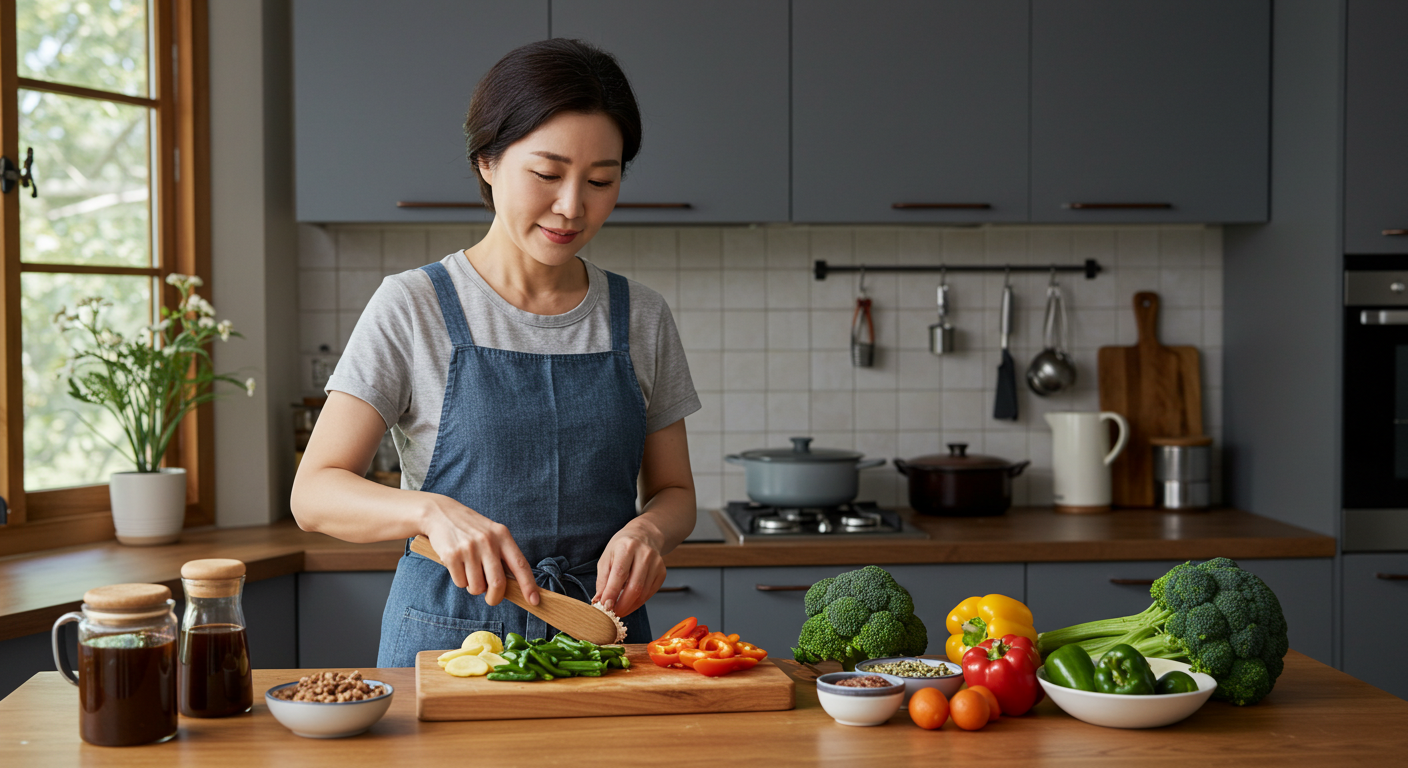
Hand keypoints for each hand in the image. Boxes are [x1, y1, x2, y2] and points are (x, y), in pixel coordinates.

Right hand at [419, 494, 538, 606]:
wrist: (440, 513)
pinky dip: (461, 581)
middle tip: (491, 598)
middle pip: (497, 583)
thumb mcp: (492, 534)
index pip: (520, 564)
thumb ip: (503, 555)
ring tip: (470, 572)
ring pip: (476, 587)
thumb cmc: (471, 529)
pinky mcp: (451, 555)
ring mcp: (469, 548)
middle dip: (495, 597)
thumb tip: (514, 586)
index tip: (534, 600)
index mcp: (502, 535)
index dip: (528, 585)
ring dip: (474, 588)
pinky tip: (458, 566)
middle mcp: (487, 541)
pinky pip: (460, 583)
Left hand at [592, 526, 665, 617]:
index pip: (620, 574)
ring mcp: (656, 563)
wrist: (643, 536)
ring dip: (630, 606)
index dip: (612, 593)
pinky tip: (630, 603)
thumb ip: (603, 580)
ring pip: (643, 593)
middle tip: (612, 613)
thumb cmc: (621, 547)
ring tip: (619, 609)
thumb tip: (599, 601)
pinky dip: (638, 602)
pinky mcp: (662, 572)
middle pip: (635, 586)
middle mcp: (645, 554)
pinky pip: (650, 593)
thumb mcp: (606, 558)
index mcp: (627, 547)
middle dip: (622, 605)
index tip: (605, 607)